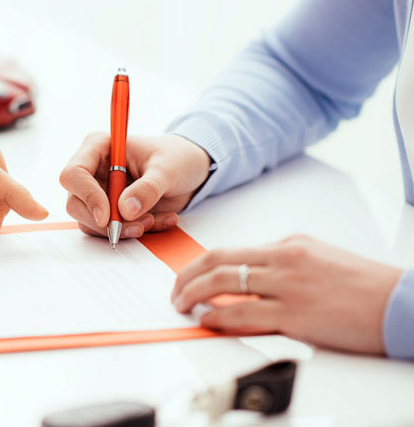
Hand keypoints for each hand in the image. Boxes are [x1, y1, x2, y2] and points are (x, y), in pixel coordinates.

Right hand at [59, 133, 211, 238]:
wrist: (190, 171)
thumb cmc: (177, 158)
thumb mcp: (168, 169)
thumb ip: (148, 188)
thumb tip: (125, 210)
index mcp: (99, 148)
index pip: (74, 174)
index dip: (87, 196)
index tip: (108, 216)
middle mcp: (93, 171)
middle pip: (76, 203)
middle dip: (106, 221)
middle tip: (138, 226)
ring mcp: (99, 193)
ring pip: (90, 221)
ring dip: (121, 229)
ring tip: (153, 221)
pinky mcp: (109, 211)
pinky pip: (110, 230)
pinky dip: (133, 232)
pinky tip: (158, 220)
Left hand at [171, 234, 402, 354]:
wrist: (400, 304)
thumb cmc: (366, 286)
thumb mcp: (321, 258)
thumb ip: (286, 261)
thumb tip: (255, 273)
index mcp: (290, 245)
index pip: (230, 250)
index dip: (200, 264)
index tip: (187, 275)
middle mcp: (285, 259)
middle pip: (218, 261)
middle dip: (186, 276)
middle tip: (174, 291)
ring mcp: (288, 286)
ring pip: (224, 283)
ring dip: (194, 294)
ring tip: (182, 305)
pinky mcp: (295, 314)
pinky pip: (242, 313)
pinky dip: (217, 316)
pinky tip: (206, 320)